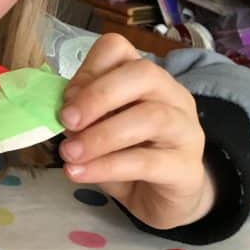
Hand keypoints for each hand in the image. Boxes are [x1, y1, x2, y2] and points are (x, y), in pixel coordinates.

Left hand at [58, 33, 212, 229]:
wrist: (162, 200)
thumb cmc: (126, 156)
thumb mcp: (98, 130)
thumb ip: (82, 116)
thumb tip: (62, 112)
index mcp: (145, 78)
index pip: (119, 49)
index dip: (88, 69)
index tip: (65, 99)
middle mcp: (172, 95)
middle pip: (143, 74)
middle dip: (98, 96)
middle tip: (66, 122)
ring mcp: (186, 130)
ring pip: (151, 117)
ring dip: (101, 135)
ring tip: (69, 153)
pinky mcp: (187, 168)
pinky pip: (148, 161)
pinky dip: (108, 166)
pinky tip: (80, 172)